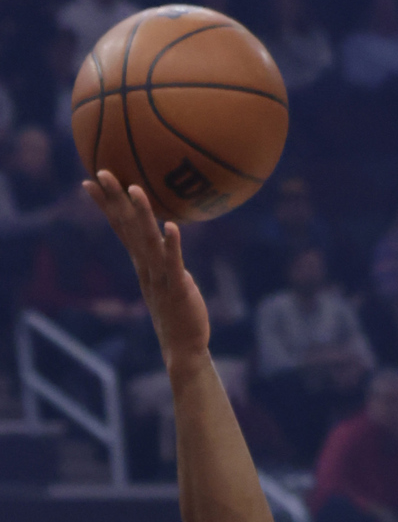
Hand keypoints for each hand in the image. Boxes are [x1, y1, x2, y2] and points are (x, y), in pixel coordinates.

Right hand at [84, 173, 209, 364]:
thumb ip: (164, 260)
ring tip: (135, 189)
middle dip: (114, 199)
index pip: (120, 228)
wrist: (183, 349)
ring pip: (148, 241)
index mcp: (142, 264)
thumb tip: (167, 240)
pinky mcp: (178, 289)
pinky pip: (174, 264)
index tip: (90, 182)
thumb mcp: (167, 282)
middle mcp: (146, 267)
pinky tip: (171, 227)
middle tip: (102, 171)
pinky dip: (172, 245)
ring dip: (141, 214)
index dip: (106, 205)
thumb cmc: (178, 314)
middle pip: (127, 228)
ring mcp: (161, 278)